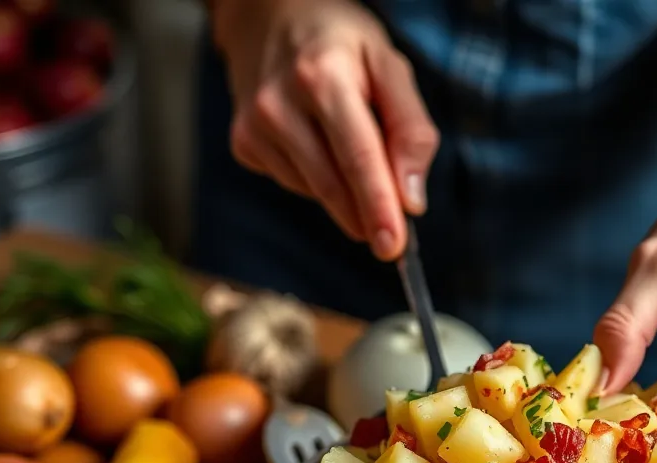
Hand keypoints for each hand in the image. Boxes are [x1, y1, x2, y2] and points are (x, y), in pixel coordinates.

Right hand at [213, 0, 438, 258]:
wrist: (270, 16)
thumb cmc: (341, 44)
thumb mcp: (389, 67)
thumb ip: (411, 130)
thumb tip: (413, 200)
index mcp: (322, 76)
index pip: (357, 157)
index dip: (377, 206)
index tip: (393, 246)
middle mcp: (279, 103)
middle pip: (333, 185)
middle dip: (367, 218)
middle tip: (392, 241)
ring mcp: (254, 126)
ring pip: (315, 192)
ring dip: (346, 195)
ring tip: (352, 156)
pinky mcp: (243, 144)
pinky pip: (295, 185)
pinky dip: (317, 181)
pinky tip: (318, 148)